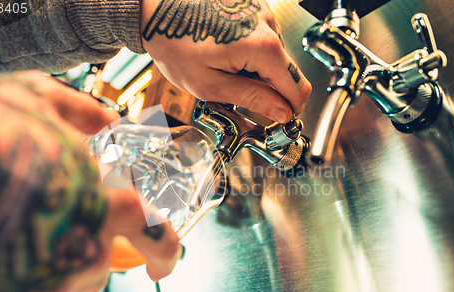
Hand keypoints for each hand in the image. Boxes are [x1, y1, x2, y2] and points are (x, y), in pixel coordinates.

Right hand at [0, 70, 181, 291]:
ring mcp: (57, 280)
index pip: (159, 237)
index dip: (165, 254)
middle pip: (104, 263)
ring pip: (75, 287)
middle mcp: (92, 243)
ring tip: (24, 246)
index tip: (160, 266)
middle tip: (63, 240)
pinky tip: (19, 291)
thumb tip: (112, 121)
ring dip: (62, 273)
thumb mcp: (37, 98)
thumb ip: (83, 112)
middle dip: (91, 253)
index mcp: (108, 197)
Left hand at [140, 0, 310, 122]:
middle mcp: (268, 24)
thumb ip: (252, 98)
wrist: (154, 8)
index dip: (291, 108)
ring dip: (256, 67)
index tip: (280, 119)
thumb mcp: (210, 84)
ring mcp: (261, 11)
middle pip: (286, 71)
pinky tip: (224, 50)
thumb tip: (282, 111)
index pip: (298, 88)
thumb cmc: (173, 43)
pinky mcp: (252, 5)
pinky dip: (249, 50)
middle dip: (268, 88)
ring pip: (274, 54)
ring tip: (223, 66)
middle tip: (235, 92)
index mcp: (262, 47)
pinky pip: (261, 37)